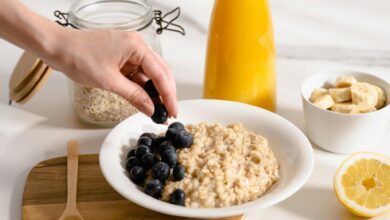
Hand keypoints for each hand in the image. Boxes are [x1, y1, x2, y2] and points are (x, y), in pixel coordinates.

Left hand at [44, 29, 176, 116]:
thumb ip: (134, 95)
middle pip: (159, 72)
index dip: (168, 95)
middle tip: (169, 112)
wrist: (57, 48)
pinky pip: (137, 74)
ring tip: (158, 110)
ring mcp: (129, 51)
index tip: (173, 111)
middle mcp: (136, 46)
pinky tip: (144, 100)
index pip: (160, 73)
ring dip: (153, 91)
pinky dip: (141, 87)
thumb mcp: (109, 81)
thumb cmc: (78, 56)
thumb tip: (151, 108)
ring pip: (149, 74)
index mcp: (136, 46)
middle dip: (165, 93)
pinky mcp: (122, 58)